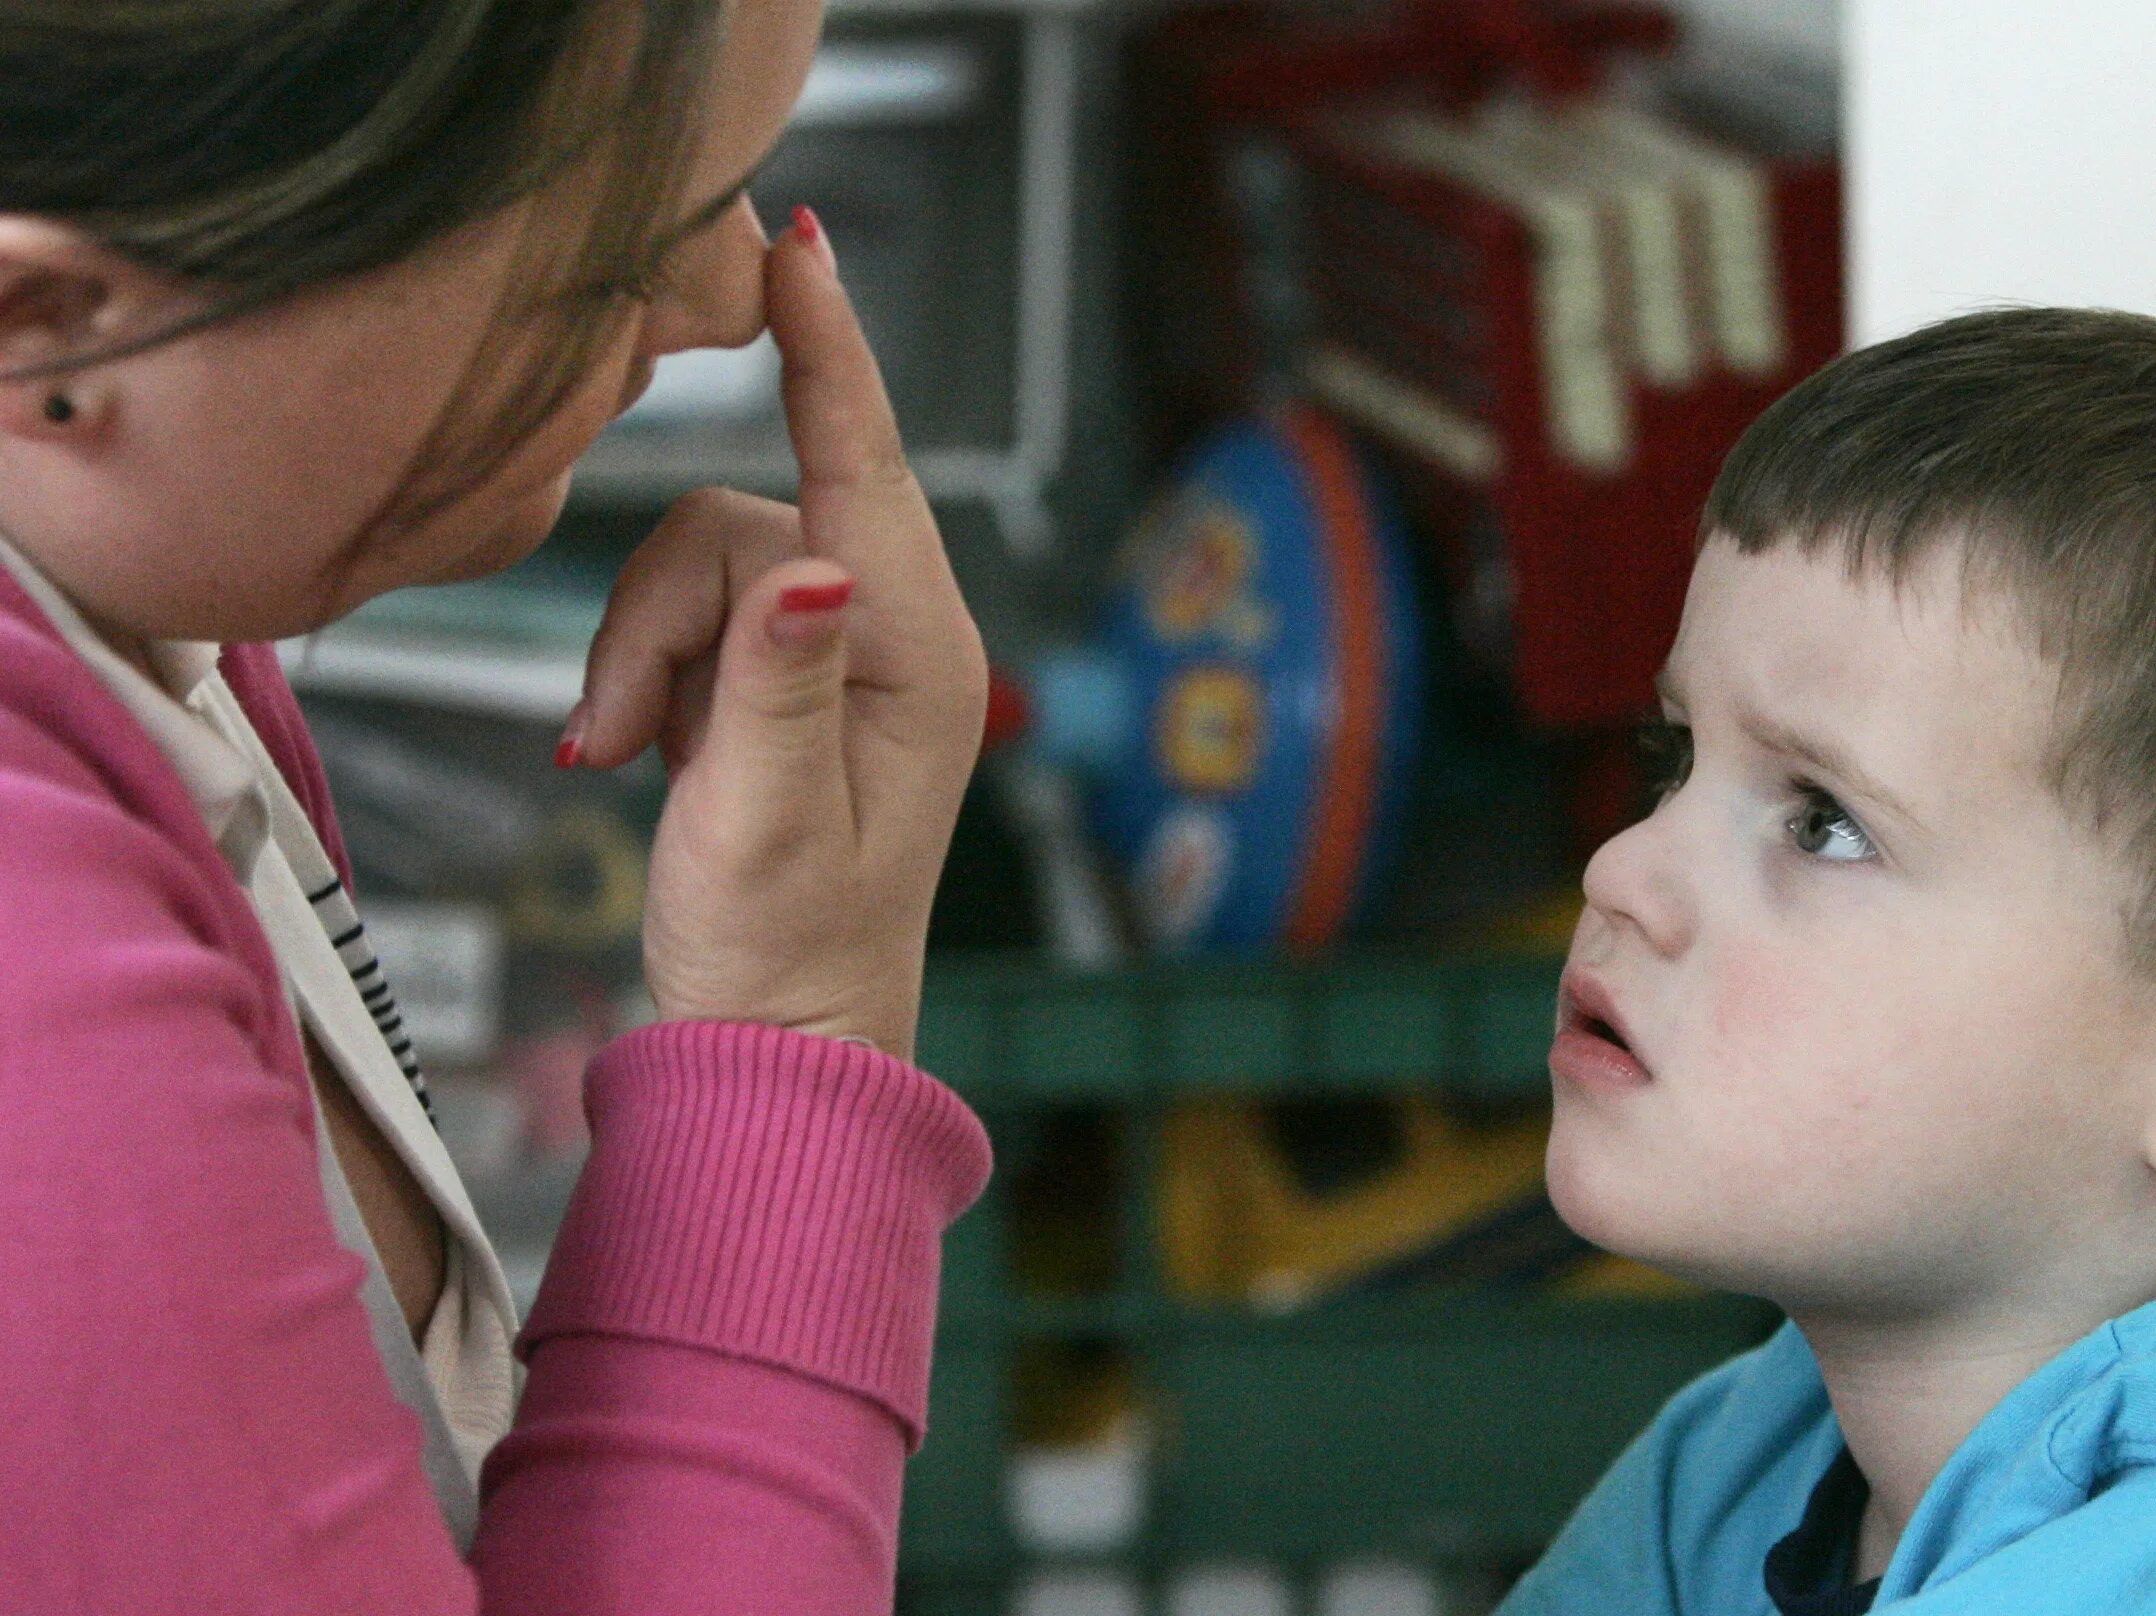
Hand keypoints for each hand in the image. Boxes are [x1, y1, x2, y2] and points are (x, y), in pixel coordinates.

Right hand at [566, 214, 986, 1057]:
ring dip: (641, 654)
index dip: (824, 351)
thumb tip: (803, 563)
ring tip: (632, 756)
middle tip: (619, 732)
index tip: (792, 247)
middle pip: (744, 520)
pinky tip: (647, 747)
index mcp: (916, 657)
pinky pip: (691, 610)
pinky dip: (646, 669)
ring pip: (699, 562)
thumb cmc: (784, 953)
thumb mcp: (764, 825)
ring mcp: (836, 648)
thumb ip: (774, 685)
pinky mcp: (785, 670)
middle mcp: (891, 634)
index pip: (864, 468)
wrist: (777, 1034)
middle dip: (662, 613)